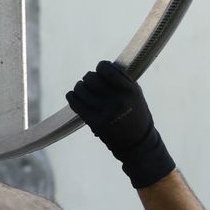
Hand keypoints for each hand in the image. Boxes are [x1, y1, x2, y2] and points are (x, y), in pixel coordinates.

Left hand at [66, 61, 175, 188]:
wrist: (137, 143)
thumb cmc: (135, 114)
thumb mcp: (135, 94)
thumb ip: (121, 80)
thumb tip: (102, 67)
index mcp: (130, 91)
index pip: (107, 70)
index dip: (101, 66)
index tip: (100, 69)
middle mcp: (118, 101)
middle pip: (92, 78)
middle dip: (88, 77)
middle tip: (88, 80)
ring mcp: (106, 112)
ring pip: (82, 89)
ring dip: (79, 86)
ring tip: (81, 87)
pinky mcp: (95, 123)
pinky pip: (76, 104)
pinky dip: (72, 97)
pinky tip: (72, 95)